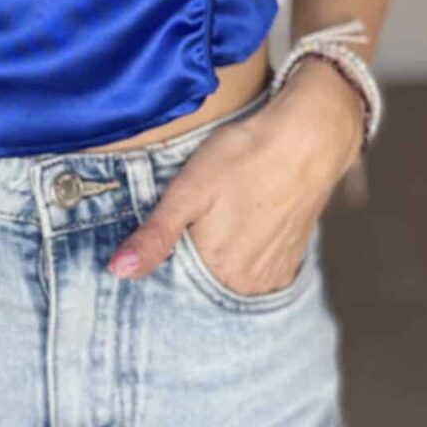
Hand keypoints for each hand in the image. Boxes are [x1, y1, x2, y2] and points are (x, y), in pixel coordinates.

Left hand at [107, 59, 364, 289]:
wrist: (308, 138)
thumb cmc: (243, 157)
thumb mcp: (188, 190)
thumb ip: (154, 236)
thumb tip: (117, 272)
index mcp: (217, 271)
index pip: (173, 287)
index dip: (161, 265)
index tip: (159, 241)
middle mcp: (247, 284)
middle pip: (203, 286)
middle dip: (187, 267)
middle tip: (191, 225)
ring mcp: (272, 276)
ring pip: (228, 281)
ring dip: (216, 264)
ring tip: (215, 226)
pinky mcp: (290, 262)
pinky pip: (254, 274)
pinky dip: (241, 260)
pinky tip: (238, 231)